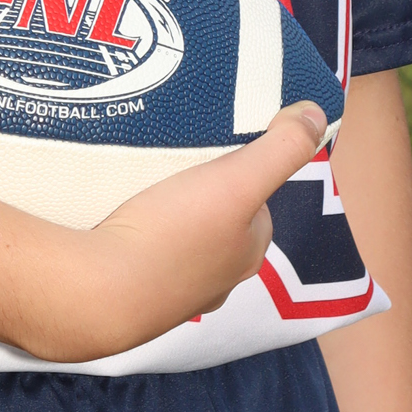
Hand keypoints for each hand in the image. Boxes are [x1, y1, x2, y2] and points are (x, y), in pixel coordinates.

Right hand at [17, 103, 325, 363]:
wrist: (94, 294)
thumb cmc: (170, 236)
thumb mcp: (237, 181)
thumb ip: (280, 148)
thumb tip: (318, 115)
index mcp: (246, 255)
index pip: (256, 206)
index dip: (242, 174)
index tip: (214, 150)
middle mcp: (215, 282)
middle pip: (216, 225)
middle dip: (200, 196)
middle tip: (172, 161)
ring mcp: (171, 294)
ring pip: (176, 243)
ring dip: (163, 218)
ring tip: (139, 185)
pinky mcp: (129, 297)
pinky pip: (138, 257)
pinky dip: (130, 239)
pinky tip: (111, 219)